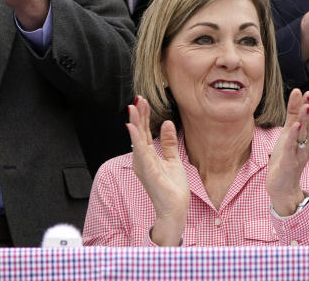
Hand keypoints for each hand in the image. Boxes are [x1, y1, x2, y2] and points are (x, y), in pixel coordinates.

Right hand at [126, 96, 188, 245]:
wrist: (175, 209)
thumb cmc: (172, 189)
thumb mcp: (173, 160)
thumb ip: (168, 143)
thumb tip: (167, 123)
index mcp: (148, 156)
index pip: (145, 132)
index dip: (144, 116)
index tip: (143, 101)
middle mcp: (142, 159)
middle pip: (139, 132)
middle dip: (138, 115)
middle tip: (137, 98)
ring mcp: (143, 164)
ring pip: (137, 138)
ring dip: (135, 122)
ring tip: (133, 107)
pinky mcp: (147, 170)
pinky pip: (140, 150)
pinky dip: (136, 137)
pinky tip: (133, 126)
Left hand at [267, 88, 308, 215]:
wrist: (282, 187)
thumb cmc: (286, 157)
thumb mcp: (289, 132)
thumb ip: (294, 114)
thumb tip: (298, 92)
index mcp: (308, 138)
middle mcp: (307, 145)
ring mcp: (299, 154)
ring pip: (304, 134)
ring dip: (305, 119)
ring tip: (306, 105)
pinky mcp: (289, 162)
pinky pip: (292, 147)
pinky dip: (294, 136)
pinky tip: (295, 126)